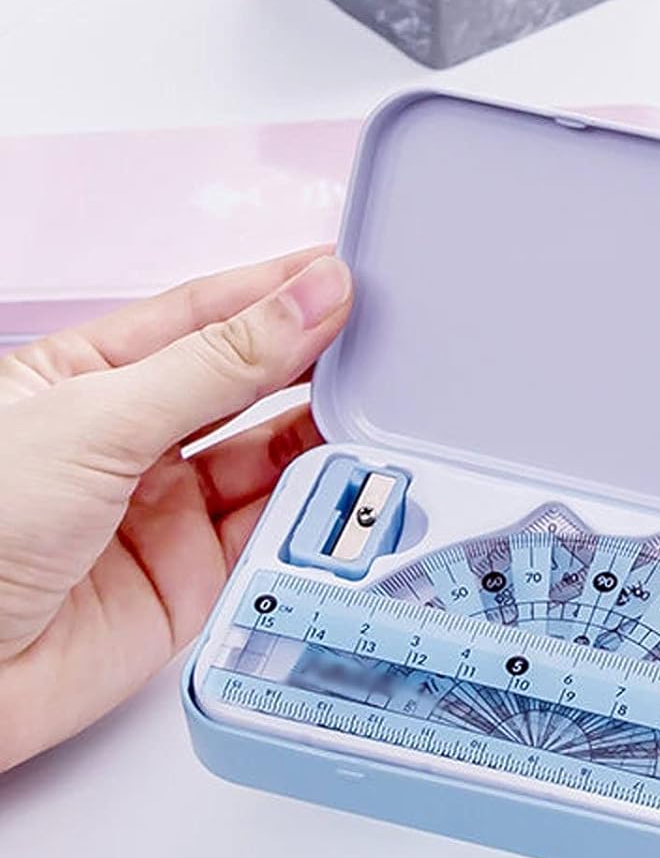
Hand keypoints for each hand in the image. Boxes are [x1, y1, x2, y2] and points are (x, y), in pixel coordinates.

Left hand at [0, 251, 352, 770]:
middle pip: (243, 386)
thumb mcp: (98, 419)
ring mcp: (162, 511)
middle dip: (308, 362)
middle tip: (377, 340)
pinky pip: (271, 535)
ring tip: (367, 414)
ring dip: (318, 440)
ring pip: (267, 462)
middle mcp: (127, 441)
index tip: (341, 276)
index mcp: (84, 379)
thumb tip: (303, 300)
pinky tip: (336, 488)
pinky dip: (312, 514)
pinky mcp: (191, 581)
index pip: (199, 317)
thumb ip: (216, 363)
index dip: (272, 292)